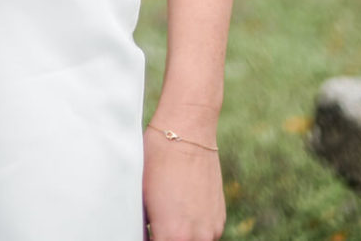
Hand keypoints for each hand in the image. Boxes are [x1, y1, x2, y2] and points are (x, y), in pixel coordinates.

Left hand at [143, 123, 225, 240]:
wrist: (187, 131)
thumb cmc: (157, 159)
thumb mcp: (141, 197)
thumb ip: (145, 226)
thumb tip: (144, 235)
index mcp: (172, 235)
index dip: (148, 239)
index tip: (145, 231)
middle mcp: (197, 238)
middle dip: (164, 237)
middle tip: (154, 224)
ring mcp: (212, 230)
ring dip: (180, 237)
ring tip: (168, 217)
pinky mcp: (219, 219)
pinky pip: (205, 235)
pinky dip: (194, 230)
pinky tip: (181, 210)